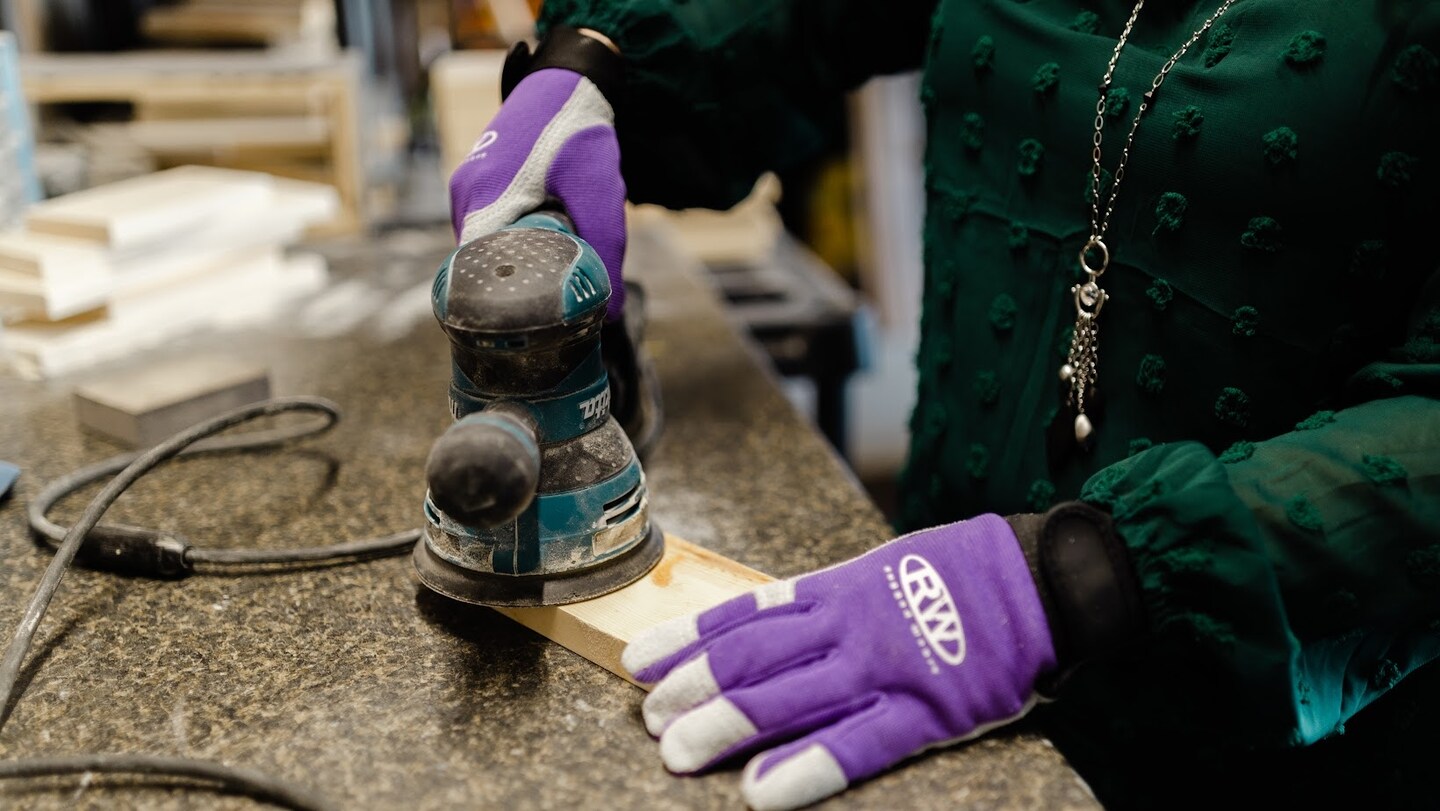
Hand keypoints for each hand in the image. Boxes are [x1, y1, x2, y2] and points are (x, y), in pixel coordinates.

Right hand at [448, 67, 626, 319]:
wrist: (568, 82)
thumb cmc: (579, 132)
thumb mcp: (600, 194)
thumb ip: (605, 251)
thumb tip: (611, 314)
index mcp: (484, 198)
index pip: (473, 275)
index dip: (498, 305)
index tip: (526, 327)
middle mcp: (465, 195)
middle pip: (479, 264)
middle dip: (512, 286)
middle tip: (548, 307)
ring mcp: (466, 187)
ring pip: (484, 247)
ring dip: (514, 262)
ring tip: (549, 275)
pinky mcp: (476, 183)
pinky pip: (488, 227)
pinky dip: (511, 241)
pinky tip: (542, 245)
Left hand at [621, 514, 1056, 810]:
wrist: (1040, 580)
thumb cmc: (959, 575)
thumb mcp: (882, 569)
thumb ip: (826, 600)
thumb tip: (764, 624)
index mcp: (836, 590)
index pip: (743, 616)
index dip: (687, 641)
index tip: (639, 663)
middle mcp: (847, 626)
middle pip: (753, 659)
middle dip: (693, 689)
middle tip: (649, 719)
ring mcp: (883, 669)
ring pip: (788, 698)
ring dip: (727, 726)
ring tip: (677, 753)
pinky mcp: (924, 712)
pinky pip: (856, 745)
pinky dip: (806, 767)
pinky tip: (762, 791)